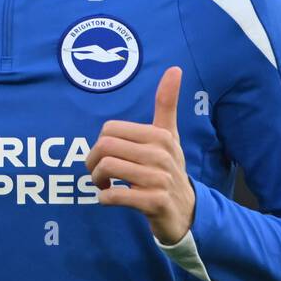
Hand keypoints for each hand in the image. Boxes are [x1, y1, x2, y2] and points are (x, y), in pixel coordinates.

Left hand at [85, 65, 195, 244]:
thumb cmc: (169, 169)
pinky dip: (105, 198)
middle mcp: (161, 154)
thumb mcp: (169, 135)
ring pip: (107, 168)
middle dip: (92, 162)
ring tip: (104, 185)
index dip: (98, 144)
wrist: (187, 212)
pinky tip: (109, 198)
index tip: (104, 156)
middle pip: (105, 147)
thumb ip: (167, 103)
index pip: (110, 129)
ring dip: (97, 180)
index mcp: (160, 135)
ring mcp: (159, 178)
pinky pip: (116, 195)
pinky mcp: (155, 202)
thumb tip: (175, 68)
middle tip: (98, 173)